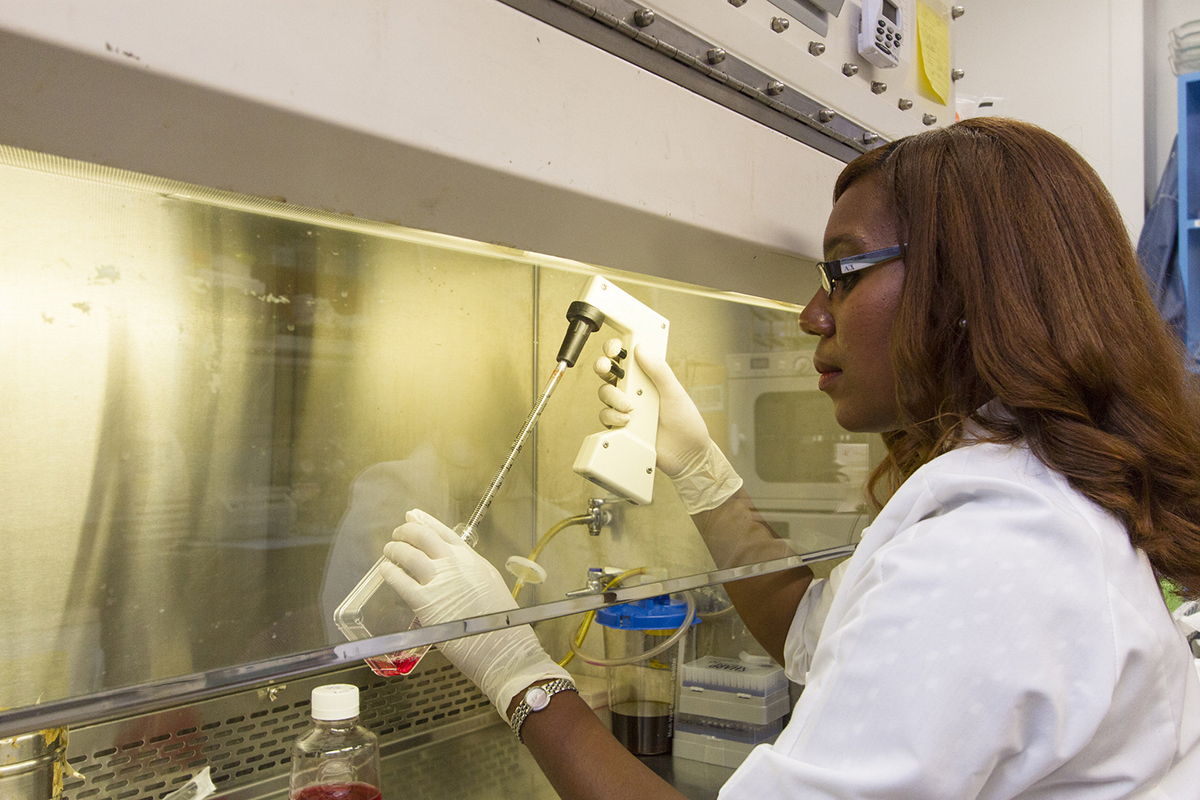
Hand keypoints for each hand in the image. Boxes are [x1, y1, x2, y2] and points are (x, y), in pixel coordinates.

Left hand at [381, 509, 569, 720]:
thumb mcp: (490, 585)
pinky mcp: (426, 603)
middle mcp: (455, 564)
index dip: (425, 521)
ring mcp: (439, 581)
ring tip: (389, 549)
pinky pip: (400, 581)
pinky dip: (390, 572)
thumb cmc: (502, 623)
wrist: (504, 647)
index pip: (444, 532)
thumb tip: (454, 572)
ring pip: (409, 554)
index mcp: (472, 560)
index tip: (413, 515)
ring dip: (395, 548)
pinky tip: (384, 570)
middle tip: (398, 533)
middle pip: (423, 536)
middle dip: (407, 531)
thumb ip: (470, 574)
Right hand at [595, 341, 741, 512]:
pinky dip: (613, 416)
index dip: (616, 348)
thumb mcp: (675, 392)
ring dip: (613, 397)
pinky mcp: (620, 425)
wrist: (686, 455)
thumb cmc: (686, 423)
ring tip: (631, 407)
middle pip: (609, 371)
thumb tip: (642, 348)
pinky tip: (627, 421)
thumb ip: (659, 370)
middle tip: (607, 368)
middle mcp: (635, 390)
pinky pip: (606, 416)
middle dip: (603, 366)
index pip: (628, 357)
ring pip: (605, 393)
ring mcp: (626, 407)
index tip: (614, 348)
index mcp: (649, 377)